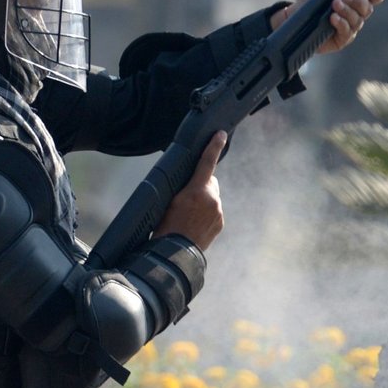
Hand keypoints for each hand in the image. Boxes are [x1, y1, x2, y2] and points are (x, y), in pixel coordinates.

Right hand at [154, 130, 226, 249]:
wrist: (175, 252)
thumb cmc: (166, 225)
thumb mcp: (170, 201)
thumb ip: (185, 187)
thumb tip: (194, 182)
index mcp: (197, 191)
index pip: (207, 163)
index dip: (213, 146)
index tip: (220, 134)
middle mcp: (212, 200)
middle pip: (209, 182)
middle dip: (201, 185)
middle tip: (186, 198)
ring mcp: (218, 212)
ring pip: (212, 197)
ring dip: (203, 200)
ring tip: (188, 215)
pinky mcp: (220, 222)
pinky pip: (214, 210)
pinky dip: (207, 212)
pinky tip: (195, 222)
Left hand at [269, 0, 384, 55]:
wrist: (295, 16)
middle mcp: (358, 14)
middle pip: (367, 8)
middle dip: (357, 0)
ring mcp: (351, 28)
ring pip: (357, 20)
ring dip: (347, 11)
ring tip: (334, 4)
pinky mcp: (341, 40)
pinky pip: (347, 32)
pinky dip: (341, 24)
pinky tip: (333, 18)